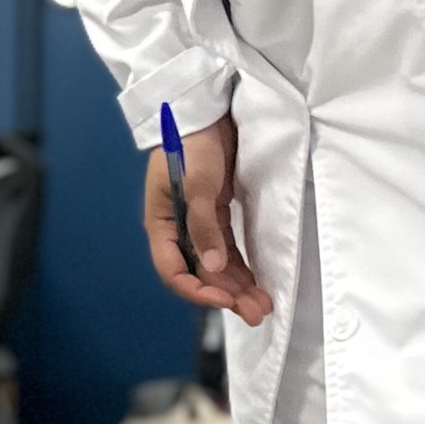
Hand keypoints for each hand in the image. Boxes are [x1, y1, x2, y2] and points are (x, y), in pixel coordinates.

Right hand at [143, 116, 272, 325]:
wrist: (207, 110)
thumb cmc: (192, 142)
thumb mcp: (196, 183)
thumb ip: (204, 226)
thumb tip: (214, 267)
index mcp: (161, 224)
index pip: (173, 271)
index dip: (197, 291)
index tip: (225, 300)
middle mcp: (178, 230)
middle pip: (199, 274)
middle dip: (226, 296)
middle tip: (257, 313)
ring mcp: (198, 224)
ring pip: (217, 267)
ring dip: (237, 288)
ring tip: (263, 306)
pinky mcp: (216, 216)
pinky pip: (229, 252)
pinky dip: (242, 269)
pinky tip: (257, 284)